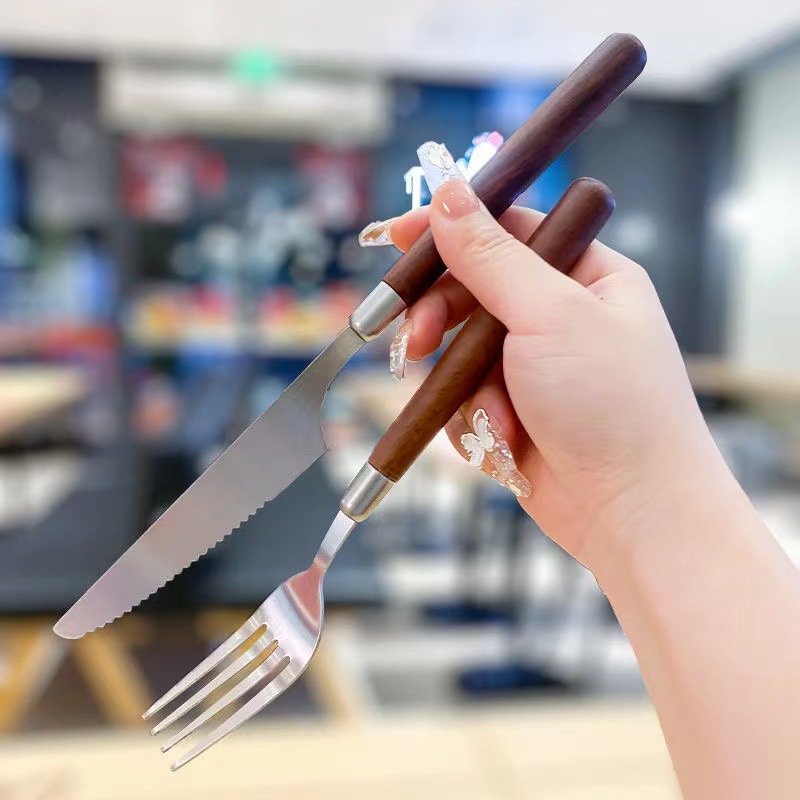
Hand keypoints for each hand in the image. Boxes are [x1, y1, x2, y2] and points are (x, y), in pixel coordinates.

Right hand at [389, 176, 725, 567]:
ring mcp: (534, 368)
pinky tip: (505, 443)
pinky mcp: (514, 413)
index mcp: (586, 275)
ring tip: (493, 418)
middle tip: (414, 341)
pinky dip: (474, 423)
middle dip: (440, 321)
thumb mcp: (550, 314)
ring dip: (466, 389)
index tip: (396, 238)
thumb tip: (450, 193)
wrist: (633, 514)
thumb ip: (491, 255)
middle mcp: (559, 316)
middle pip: (470, 293)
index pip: (505, 230)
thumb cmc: (614, 405)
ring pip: (459, 354)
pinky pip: (463, 402)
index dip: (449, 230)